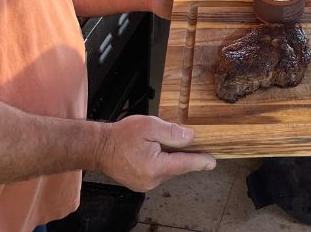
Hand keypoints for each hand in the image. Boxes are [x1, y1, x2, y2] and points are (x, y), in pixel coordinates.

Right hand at [97, 115, 214, 191]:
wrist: (98, 147)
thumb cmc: (120, 136)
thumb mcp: (149, 126)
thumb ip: (172, 132)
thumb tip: (190, 137)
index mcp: (155, 167)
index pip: (185, 164)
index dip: (200, 161)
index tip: (212, 162)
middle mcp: (151, 180)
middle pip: (177, 167)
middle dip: (181, 154)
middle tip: (182, 139)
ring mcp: (145, 185)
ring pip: (168, 170)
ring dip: (169, 158)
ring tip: (159, 143)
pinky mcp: (140, 184)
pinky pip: (158, 173)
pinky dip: (161, 162)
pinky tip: (154, 151)